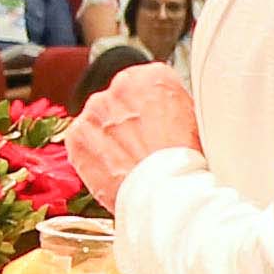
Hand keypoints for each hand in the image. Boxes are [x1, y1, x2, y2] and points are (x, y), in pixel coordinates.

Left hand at [63, 62, 199, 207]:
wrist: (167, 195)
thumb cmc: (188, 164)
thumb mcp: (196, 123)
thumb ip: (173, 107)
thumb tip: (169, 112)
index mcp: (153, 77)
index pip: (146, 84)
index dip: (152, 108)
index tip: (156, 124)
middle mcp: (120, 86)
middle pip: (120, 100)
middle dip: (128, 121)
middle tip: (143, 147)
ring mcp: (95, 110)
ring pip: (99, 120)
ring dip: (109, 137)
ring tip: (130, 162)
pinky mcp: (77, 137)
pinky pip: (82, 141)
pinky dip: (92, 155)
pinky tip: (113, 169)